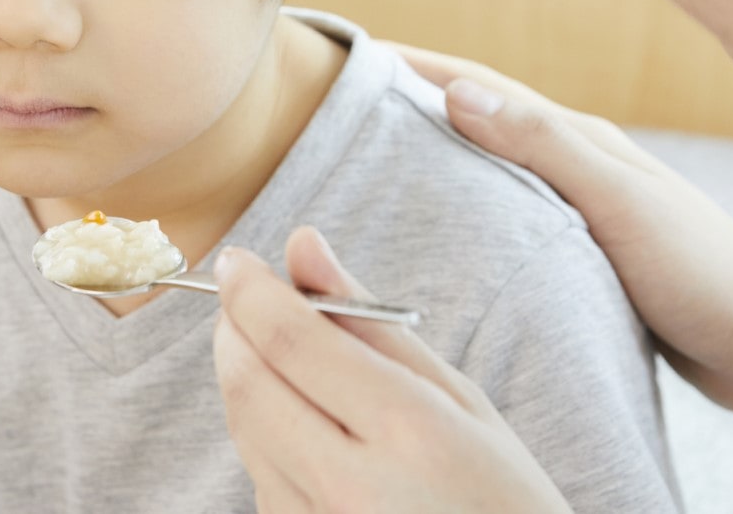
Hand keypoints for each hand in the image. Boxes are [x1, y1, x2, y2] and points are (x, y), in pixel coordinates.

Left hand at [213, 227, 572, 513]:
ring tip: (285, 358)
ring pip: (244, 430)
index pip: (293, 341)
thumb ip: (371, 320)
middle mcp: (352, 485)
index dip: (250, 291)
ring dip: (245, 377)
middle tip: (244, 298)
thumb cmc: (500, 494)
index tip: (236, 260)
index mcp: (410, 430)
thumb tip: (302, 244)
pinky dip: (264, 432)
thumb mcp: (457, 398)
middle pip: (249, 384)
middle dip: (233, 328)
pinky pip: (259, 475)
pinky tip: (303, 422)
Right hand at [393, 44, 732, 513]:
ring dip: (444, 152)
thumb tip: (456, 90)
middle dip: (421, 100)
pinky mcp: (589, 253)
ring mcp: (586, 207)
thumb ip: (542, 144)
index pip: (484, 86)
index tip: (356, 56)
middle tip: (351, 105)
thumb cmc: (703, 270)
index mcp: (583, 139)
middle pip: (484, 118)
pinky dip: (472, 206)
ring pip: (496, 168)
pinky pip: (512, 216)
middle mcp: (581, 162)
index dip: (420, 67)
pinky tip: (452, 230)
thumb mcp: (617, 201)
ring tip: (383, 160)